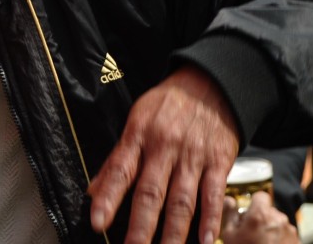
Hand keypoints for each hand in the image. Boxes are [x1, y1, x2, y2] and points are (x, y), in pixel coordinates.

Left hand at [88, 65, 239, 243]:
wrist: (210, 84)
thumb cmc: (167, 105)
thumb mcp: (136, 121)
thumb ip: (117, 158)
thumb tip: (94, 191)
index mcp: (139, 135)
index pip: (120, 170)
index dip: (108, 198)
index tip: (97, 222)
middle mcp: (165, 146)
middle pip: (151, 192)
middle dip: (141, 227)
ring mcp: (193, 155)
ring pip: (182, 200)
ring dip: (173, 233)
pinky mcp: (219, 161)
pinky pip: (213, 194)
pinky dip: (210, 219)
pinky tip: (205, 240)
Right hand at [220, 192, 298, 243]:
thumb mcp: (229, 235)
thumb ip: (229, 213)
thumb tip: (229, 200)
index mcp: (261, 214)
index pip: (260, 196)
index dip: (253, 203)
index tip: (248, 213)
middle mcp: (278, 219)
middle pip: (269, 211)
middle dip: (261, 219)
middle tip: (251, 233)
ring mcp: (290, 232)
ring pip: (278, 224)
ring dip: (271, 230)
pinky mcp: (297, 242)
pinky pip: (286, 236)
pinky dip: (279, 240)